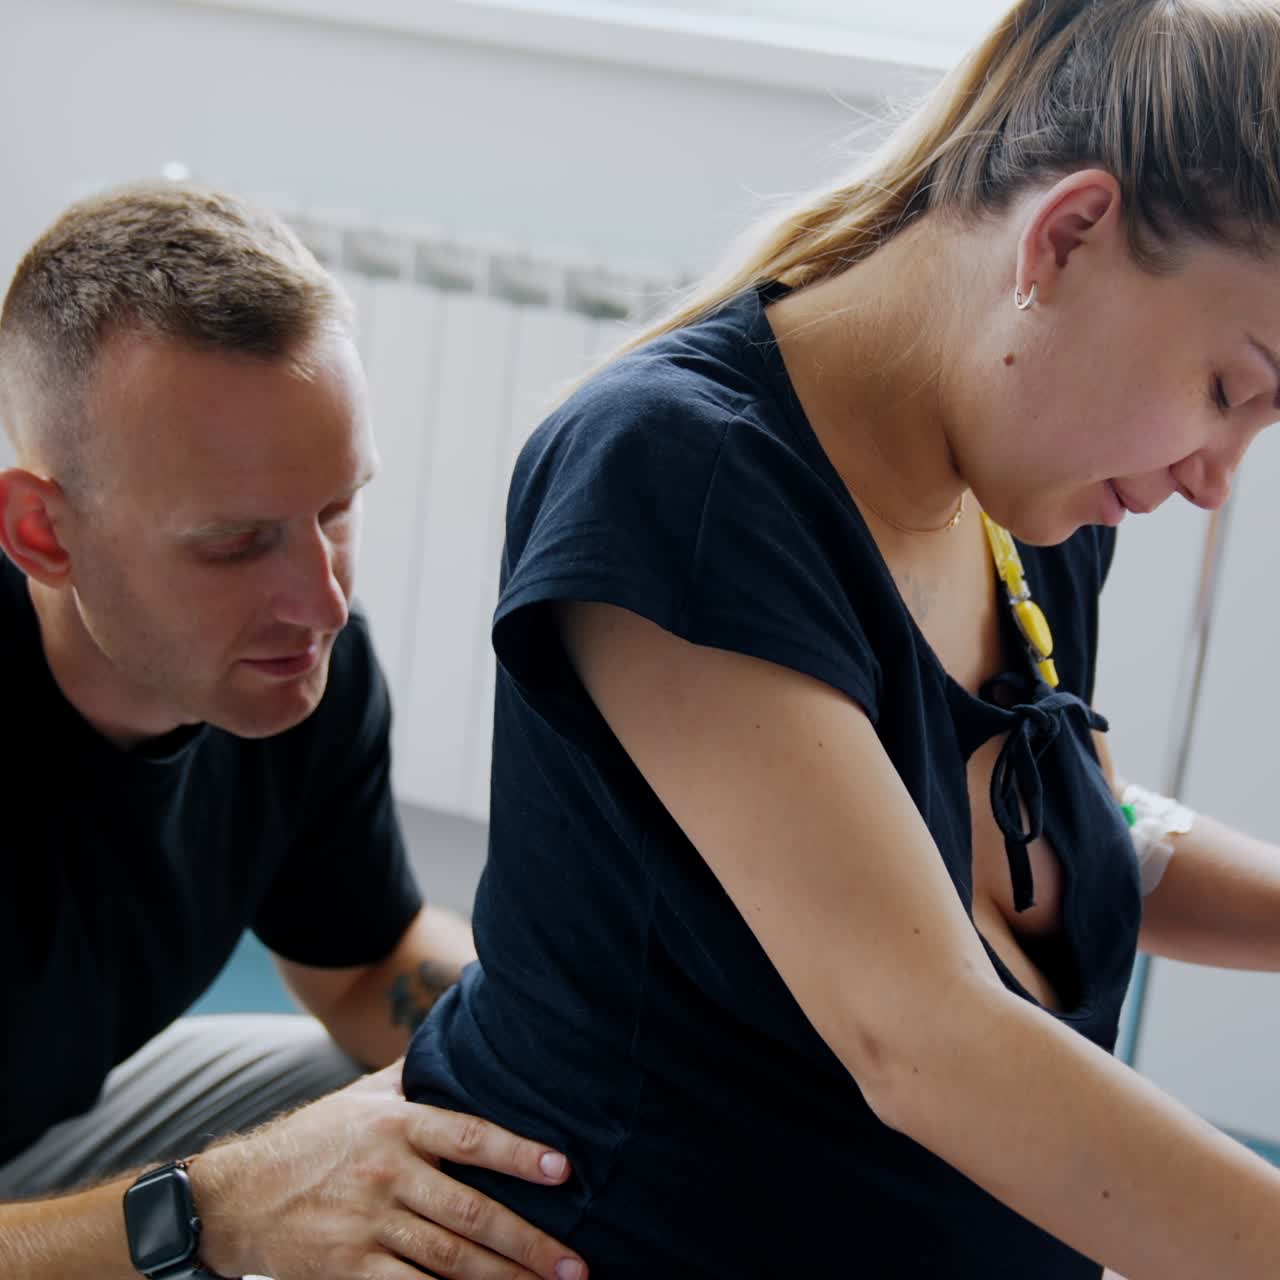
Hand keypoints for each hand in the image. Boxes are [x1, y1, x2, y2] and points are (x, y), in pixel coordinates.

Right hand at [194, 1060, 586, 1279]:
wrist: (237, 1196)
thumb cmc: (313, 1140)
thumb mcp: (361, 1095)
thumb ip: (412, 1075)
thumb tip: (460, 1034)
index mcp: (396, 1124)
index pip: (470, 1136)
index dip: (518, 1153)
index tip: (563, 1169)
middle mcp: (387, 1173)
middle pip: (470, 1212)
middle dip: (529, 1242)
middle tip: (575, 1265)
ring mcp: (367, 1225)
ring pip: (449, 1259)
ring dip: (504, 1279)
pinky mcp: (348, 1270)